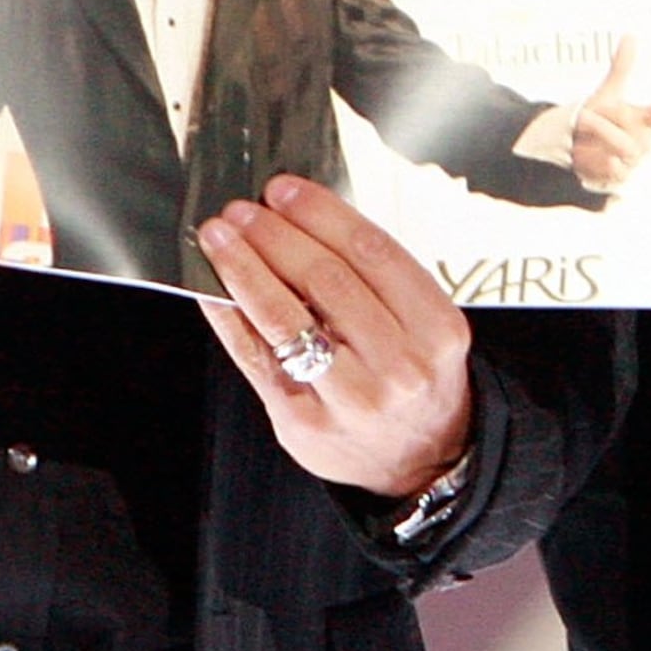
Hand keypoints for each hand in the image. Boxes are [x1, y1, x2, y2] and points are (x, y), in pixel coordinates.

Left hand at [193, 177, 475, 498]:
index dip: (320, 214)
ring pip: (286, 318)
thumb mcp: (424, 326)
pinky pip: (257, 357)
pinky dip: (230, 317)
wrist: (423, 461)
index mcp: (435, 329)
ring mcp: (350, 398)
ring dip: (244, 268)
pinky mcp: (305, 422)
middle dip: (276, 235)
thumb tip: (300, 218)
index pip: (372, 252)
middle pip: (326, 279)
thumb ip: (374, 279)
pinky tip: (214, 289)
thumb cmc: (416, 379)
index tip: (284, 189)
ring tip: (219, 238)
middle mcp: (398, 365)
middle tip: (244, 210)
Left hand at [570, 37, 650, 192]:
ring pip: (612, 150)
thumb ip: (622, 67)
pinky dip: (590, 161)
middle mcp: (643, 142)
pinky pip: (605, 166)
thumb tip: (630, 35)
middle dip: (599, 123)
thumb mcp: (609, 93)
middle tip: (587, 120)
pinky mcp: (621, 178)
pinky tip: (588, 159)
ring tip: (587, 142)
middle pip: (620, 130)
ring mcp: (633, 162)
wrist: (582, 149)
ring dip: (592, 144)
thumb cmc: (601, 119)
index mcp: (644, 120)